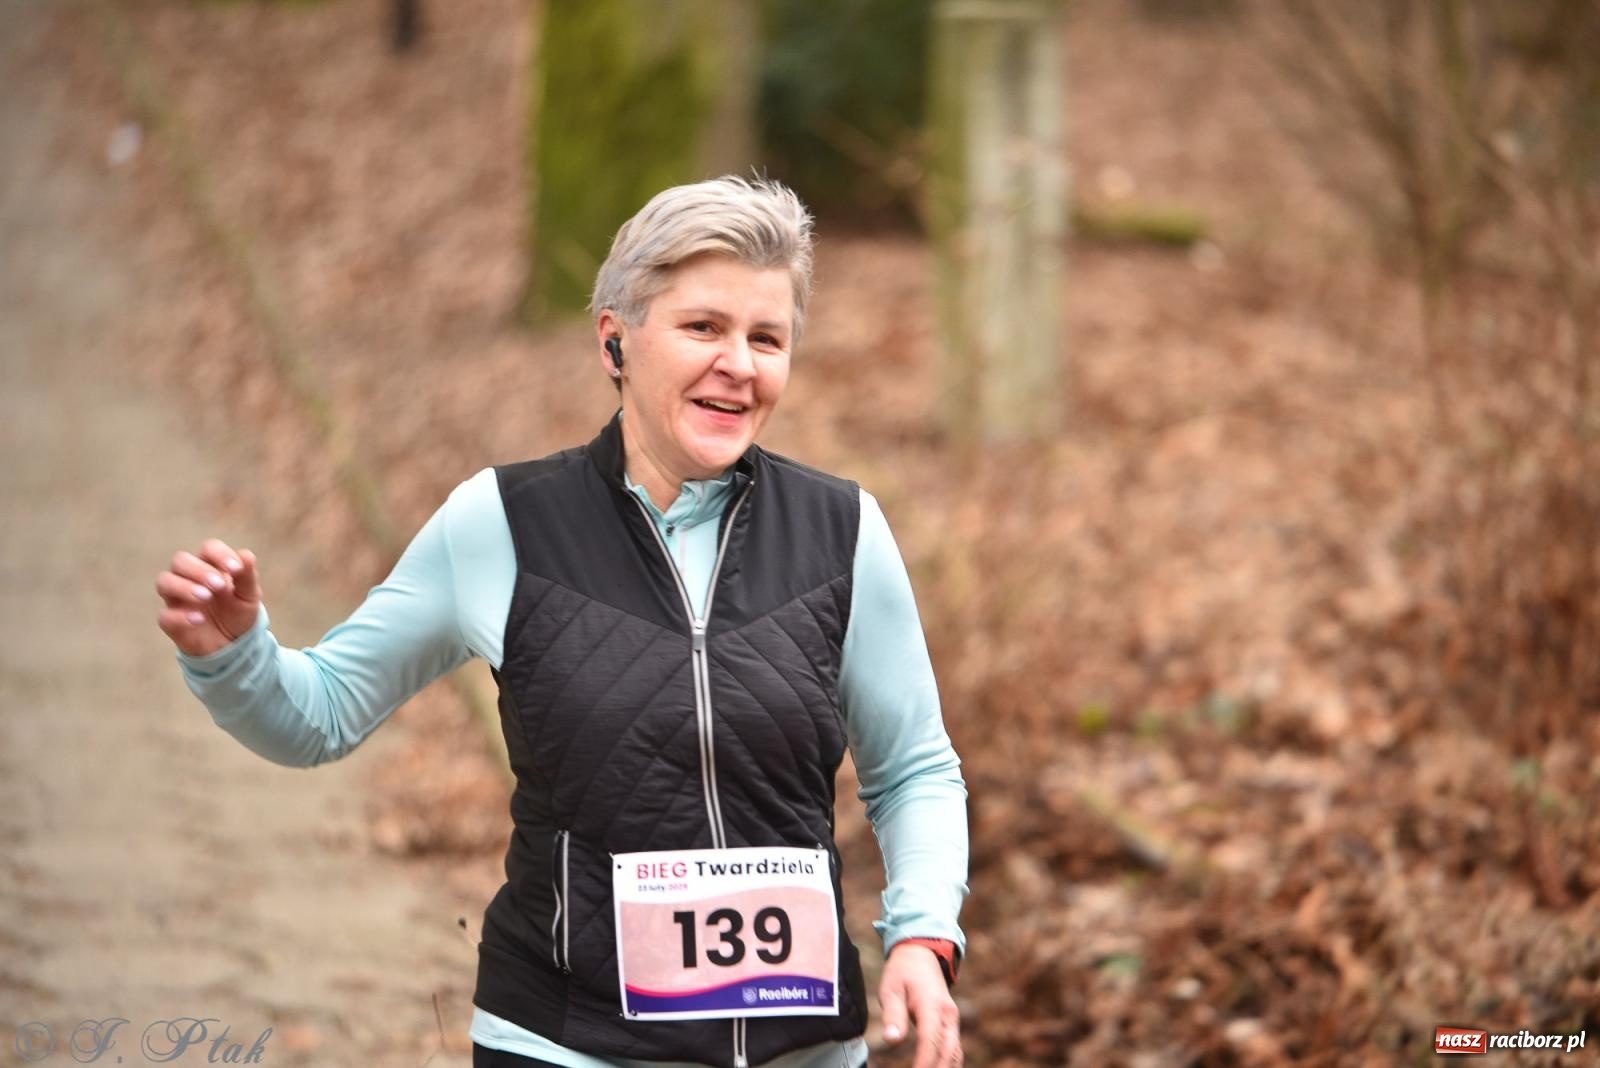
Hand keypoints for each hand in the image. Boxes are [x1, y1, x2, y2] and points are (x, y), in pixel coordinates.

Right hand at [155, 538, 261, 655]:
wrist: (233, 644)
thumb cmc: (238, 612)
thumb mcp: (249, 595)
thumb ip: (247, 576)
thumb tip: (246, 556)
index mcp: (210, 566)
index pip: (208, 548)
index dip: (220, 554)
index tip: (236, 569)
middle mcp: (188, 577)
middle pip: (180, 560)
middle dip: (199, 570)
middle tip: (219, 585)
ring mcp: (176, 599)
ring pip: (164, 581)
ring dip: (184, 586)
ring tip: (206, 597)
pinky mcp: (171, 621)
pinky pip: (165, 615)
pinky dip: (181, 615)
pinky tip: (199, 619)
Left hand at [879, 942, 961, 1066]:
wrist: (921, 955)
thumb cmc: (902, 972)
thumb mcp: (891, 989)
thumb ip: (893, 1015)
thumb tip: (892, 1040)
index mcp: (932, 1005)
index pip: (931, 1041)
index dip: (924, 1063)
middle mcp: (948, 1015)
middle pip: (948, 1052)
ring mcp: (953, 1021)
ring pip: (955, 1054)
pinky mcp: (951, 1026)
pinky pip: (954, 1050)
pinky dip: (947, 1065)